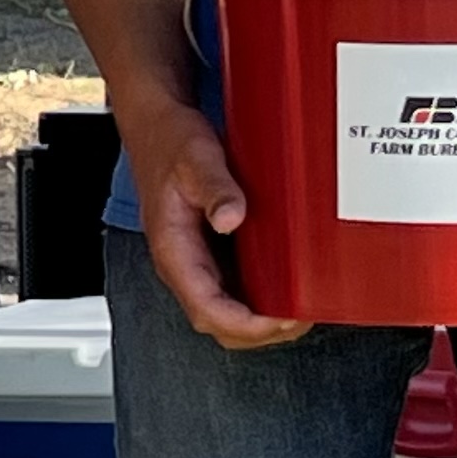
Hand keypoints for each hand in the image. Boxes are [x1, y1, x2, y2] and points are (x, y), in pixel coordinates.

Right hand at [123, 107, 311, 351]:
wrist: (156, 125)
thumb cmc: (170, 141)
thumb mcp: (196, 158)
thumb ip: (215, 188)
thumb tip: (231, 218)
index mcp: (173, 249)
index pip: (206, 309)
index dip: (246, 324)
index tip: (282, 320)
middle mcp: (181, 263)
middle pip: (216, 324)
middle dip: (259, 332)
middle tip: (300, 317)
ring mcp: (194, 261)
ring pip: (224, 314)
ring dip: (260, 322)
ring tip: (299, 309)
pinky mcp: (206, 254)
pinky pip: (231, 293)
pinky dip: (258, 302)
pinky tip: (285, 290)